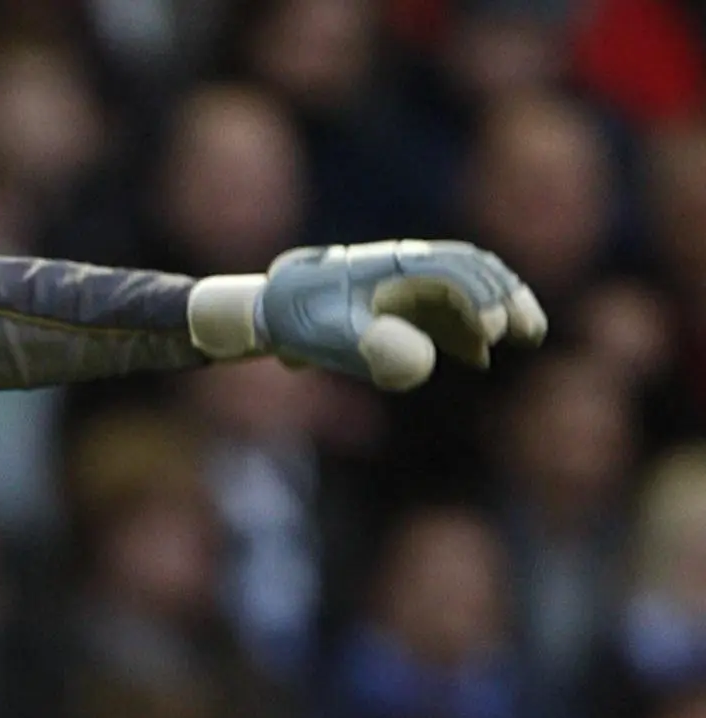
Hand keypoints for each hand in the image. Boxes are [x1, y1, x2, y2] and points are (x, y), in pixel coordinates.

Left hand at [190, 240, 547, 390]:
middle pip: (473, 271)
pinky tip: (479, 357)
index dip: (477, 298)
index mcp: (395, 264)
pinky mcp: (404, 307)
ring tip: (527, 335)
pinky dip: (468, 330)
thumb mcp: (328, 337)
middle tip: (530, 330)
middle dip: (506, 297)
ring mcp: (409, 286)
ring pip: (468, 289)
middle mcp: (410, 268)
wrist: (274, 311)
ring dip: (498, 308)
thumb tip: (423, 365)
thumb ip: (372, 347)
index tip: (491, 331)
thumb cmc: (299, 319)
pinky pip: (447, 313)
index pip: (452, 272)